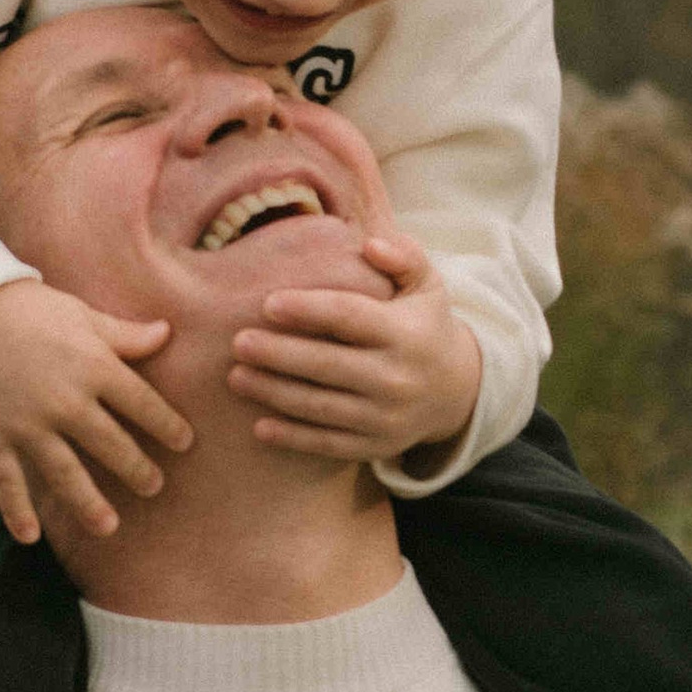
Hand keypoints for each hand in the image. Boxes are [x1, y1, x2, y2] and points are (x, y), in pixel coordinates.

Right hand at [0, 279, 193, 543]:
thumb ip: (125, 334)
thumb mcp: (82, 314)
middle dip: (137, 469)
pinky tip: (30, 537)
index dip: (167, 425)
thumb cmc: (28, 309)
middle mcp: (64, 401)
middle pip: (110, 444)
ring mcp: (26, 423)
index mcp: (92, 366)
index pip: (141, 403)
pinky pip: (6, 481)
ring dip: (88, 503)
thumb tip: (168, 334)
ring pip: (64, 472)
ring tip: (109, 528)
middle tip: (154, 487)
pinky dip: (16, 510)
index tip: (185, 443)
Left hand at [228, 237, 483, 464]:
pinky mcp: (376, 446)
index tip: (267, 303)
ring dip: (274, 393)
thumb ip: (404, 257)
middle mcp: (397, 378)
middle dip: (279, 355)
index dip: (308, 309)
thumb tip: (370, 245)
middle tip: (238, 342)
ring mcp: (386, 417)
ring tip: (236, 377)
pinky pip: (328, 444)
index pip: (350, 318)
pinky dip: (293, 438)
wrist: (455, 391)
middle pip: (327, 365)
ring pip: (321, 407)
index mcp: (406, 333)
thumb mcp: (427, 285)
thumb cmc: (423, 324)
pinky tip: (259, 428)